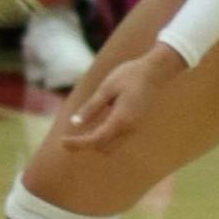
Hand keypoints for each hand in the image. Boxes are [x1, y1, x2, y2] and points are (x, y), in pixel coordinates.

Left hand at [64, 44, 180, 151]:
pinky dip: (104, 136)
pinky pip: (117, 138)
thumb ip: (91, 107)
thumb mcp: (106, 88)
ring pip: (111, 145)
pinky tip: (93, 127)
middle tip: (67, 139)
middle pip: (103, 147)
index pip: (96, 139)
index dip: (78, 144)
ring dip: (95, 142)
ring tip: (78, 134)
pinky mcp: (135, 125)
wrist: (155, 71)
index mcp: (122, 119)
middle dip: (86, 145)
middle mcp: (130, 128)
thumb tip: (75, 124)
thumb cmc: (130, 75)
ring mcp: (135, 128)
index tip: (62, 142)